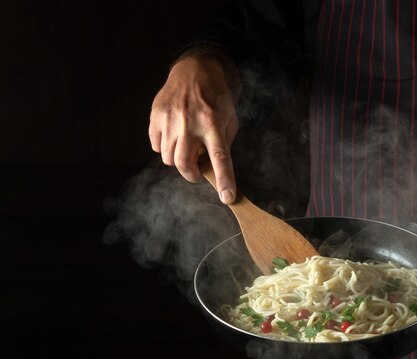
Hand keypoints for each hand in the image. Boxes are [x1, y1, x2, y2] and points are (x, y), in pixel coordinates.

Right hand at [149, 52, 239, 202]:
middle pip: (183, 164)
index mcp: (213, 123)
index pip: (220, 158)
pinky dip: (164, 147)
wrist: (196, 70)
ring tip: (187, 148)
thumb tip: (215, 170)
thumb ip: (222, 144)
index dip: (224, 180)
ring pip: (167, 158)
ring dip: (178, 160)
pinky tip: (174, 136)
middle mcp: (189, 123)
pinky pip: (155, 145)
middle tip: (198, 172)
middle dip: (191, 175)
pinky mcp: (155, 115)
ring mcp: (170, 119)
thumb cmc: (216, 98)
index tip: (227, 197)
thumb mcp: (229, 119)